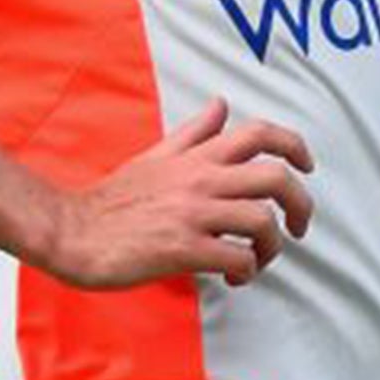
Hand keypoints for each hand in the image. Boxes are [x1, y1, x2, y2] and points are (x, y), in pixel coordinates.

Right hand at [48, 97, 315, 289]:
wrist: (73, 231)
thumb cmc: (113, 199)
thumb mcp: (156, 155)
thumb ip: (193, 133)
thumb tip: (221, 104)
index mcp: (196, 157)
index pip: (260, 133)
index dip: (295, 146)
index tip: (306, 166)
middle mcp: (201, 180)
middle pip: (276, 177)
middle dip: (301, 203)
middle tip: (298, 226)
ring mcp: (193, 214)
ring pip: (262, 221)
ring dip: (271, 247)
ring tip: (256, 260)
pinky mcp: (183, 248)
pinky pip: (237, 257)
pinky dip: (246, 270)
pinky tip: (233, 276)